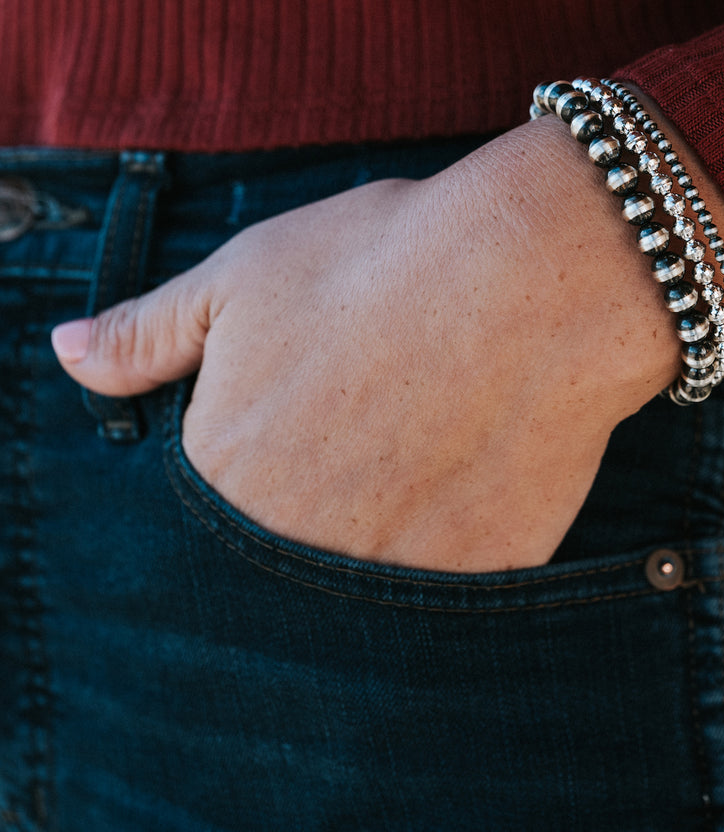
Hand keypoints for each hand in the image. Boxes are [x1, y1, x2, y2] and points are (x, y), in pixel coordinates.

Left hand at [52, 116, 723, 571]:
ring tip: (421, 442)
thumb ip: (147, 332)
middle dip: (316, 491)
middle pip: (283, 546)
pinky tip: (474, 467)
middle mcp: (295, 546)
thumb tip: (66, 355)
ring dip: (380, 521)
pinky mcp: (481, 577)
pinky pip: (447, 582)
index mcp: (223, 474)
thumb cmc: (381, 262)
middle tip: (371, 422)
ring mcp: (392, 573)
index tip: (305, 409)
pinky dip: (452, 537)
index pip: (205, 502)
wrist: (535, 276)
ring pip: (363, 576)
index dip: (258, 446)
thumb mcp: (243, 275)